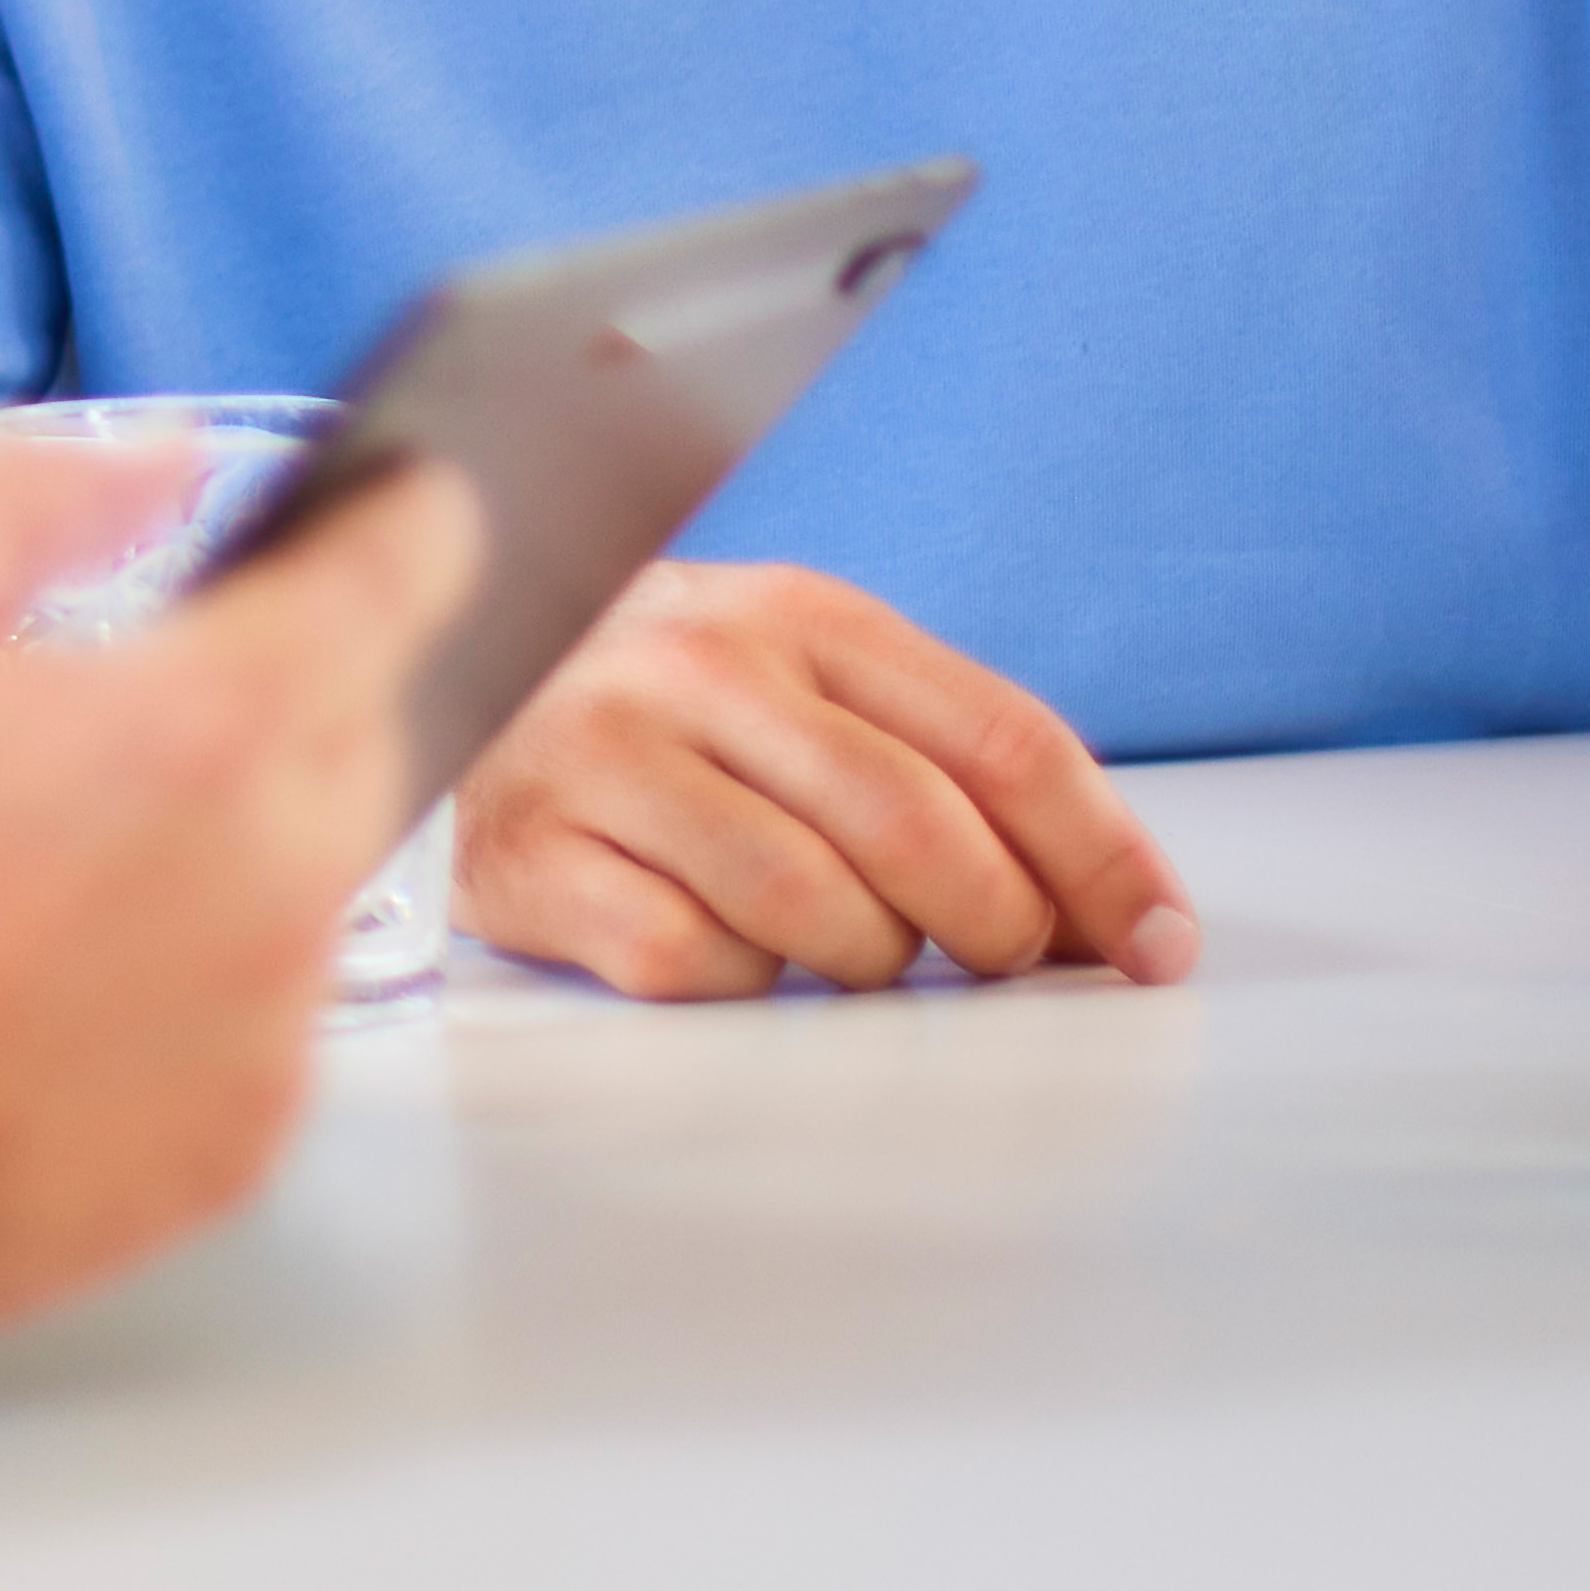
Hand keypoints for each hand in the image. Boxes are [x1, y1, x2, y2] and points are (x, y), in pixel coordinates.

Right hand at [0, 431, 485, 1341]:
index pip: (397, 579)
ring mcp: (272, 1029)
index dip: (417, 517)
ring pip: (315, 885)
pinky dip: (201, 982)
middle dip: (300, 685)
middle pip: (367, 734)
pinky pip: (266, 1023)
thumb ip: (40, 490)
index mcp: (209, 723)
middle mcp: (283, 881)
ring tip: (72, 851)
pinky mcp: (237, 1148)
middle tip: (164, 687)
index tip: (423, 493)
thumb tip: (174, 459)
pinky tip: (63, 980)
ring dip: (241, 842)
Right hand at [445, 559, 1195, 998]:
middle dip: (996, 928)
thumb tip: (1116, 912)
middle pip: (918, 828)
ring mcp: (606, 752)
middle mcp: (699, 663)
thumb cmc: (659, 721)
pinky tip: (715, 943)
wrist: (431, 694)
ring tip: (840, 946)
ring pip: (814, 909)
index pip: (999, 736)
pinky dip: (735, 980)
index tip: (1158, 942)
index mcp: (797, 610)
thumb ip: (938, 765)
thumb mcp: (797, 687)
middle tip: (1000, 964)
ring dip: (862, 962)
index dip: (1102, 854)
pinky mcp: (532, 850)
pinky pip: (692, 961)